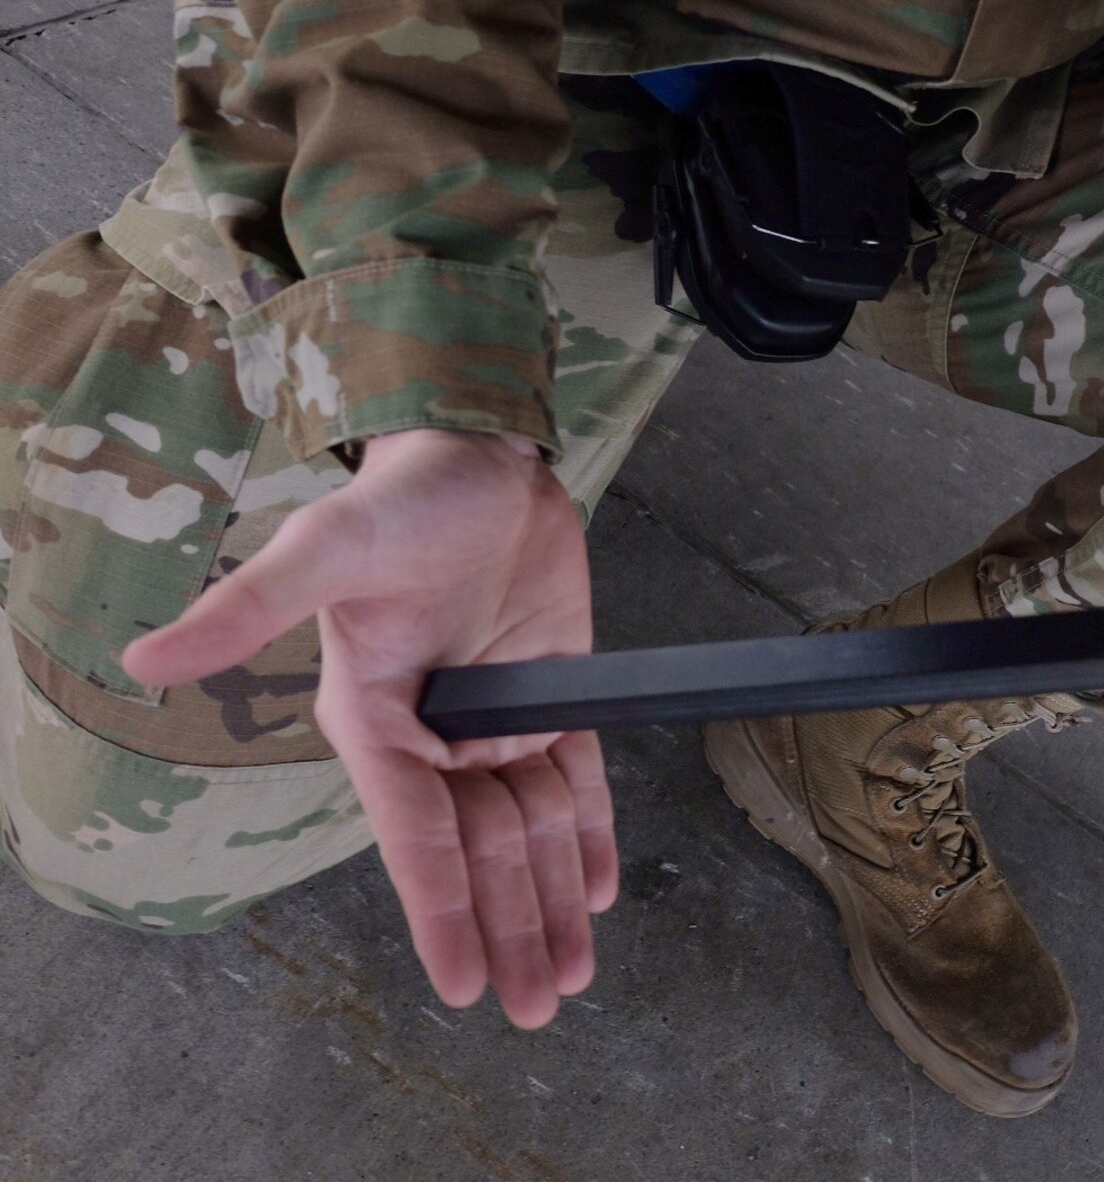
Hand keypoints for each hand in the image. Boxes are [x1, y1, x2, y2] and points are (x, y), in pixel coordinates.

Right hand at [124, 428, 615, 1027]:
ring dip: (555, 902)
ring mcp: (498, 722)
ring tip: (573, 974)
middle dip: (511, 928)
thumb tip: (146, 659)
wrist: (476, 456)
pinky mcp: (553, 698)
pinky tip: (600, 892)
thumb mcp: (324, 548)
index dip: (441, 910)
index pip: (414, 835)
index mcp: (373, 723)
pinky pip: (577, 782)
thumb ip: (249, 608)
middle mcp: (435, 736)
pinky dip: (592, 836)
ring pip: (534, 831)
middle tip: (537, 1005)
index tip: (464, 981)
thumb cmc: (399, 500)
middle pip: (482, 852)